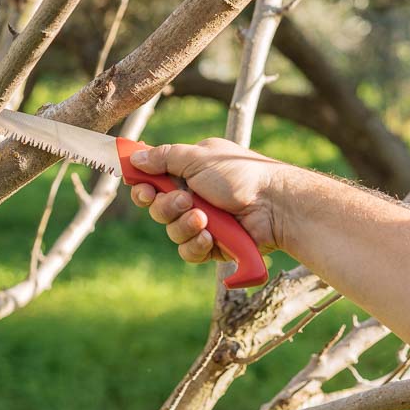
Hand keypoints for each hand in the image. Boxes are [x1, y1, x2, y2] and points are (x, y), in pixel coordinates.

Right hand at [128, 138, 286, 262]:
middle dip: (165, 206)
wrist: (274, 205)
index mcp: (189, 173)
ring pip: (171, 231)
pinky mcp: (212, 246)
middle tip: (184, 200)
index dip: (143, 186)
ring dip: (183, 224)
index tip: (141, 187)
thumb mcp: (198, 158)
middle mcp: (193, 197)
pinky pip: (188, 251)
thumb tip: (135, 158)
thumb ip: (164, 157)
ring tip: (204, 218)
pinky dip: (196, 244)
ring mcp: (203, 222)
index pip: (154, 181)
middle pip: (157, 208)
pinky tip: (210, 236)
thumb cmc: (240, 175)